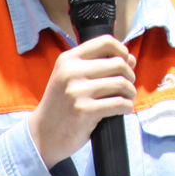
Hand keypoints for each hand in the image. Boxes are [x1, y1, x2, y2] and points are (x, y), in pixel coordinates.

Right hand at [28, 36, 136, 168]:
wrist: (43, 133)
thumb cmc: (61, 105)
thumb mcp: (70, 78)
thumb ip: (97, 65)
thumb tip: (130, 59)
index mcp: (68, 59)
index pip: (105, 42)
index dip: (122, 51)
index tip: (125, 63)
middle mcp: (71, 72)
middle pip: (118, 63)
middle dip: (129, 75)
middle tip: (127, 86)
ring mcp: (77, 92)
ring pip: (121, 83)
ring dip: (130, 92)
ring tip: (126, 98)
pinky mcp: (85, 111)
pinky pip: (119, 103)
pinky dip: (127, 106)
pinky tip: (124, 109)